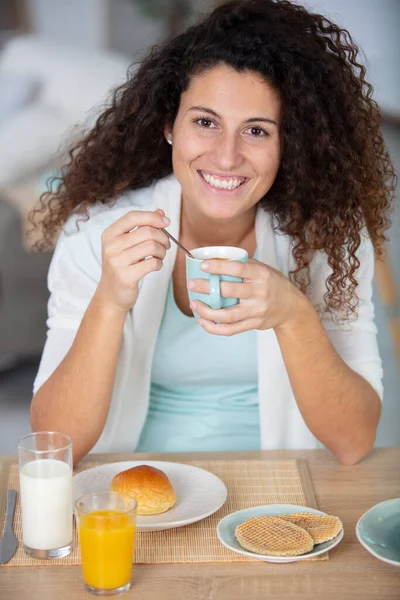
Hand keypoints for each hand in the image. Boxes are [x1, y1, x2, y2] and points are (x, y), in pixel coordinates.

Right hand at [96, 209, 170, 312]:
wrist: (111, 294)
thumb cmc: (122, 266)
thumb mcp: (127, 244)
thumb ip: (142, 226)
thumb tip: (160, 212)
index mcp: (109, 235)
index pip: (132, 217)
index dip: (152, 217)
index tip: (166, 222)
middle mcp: (111, 246)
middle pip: (146, 231)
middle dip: (162, 237)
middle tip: (165, 245)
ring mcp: (117, 262)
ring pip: (152, 247)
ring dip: (162, 251)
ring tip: (160, 256)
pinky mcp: (126, 276)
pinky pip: (153, 263)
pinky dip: (159, 263)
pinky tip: (155, 265)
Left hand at [187, 258, 308, 335]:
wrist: (291, 307)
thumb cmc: (272, 284)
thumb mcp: (264, 269)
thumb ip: (244, 265)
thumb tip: (217, 258)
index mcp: (261, 275)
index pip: (238, 269)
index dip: (219, 267)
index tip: (203, 266)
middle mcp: (259, 293)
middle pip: (229, 291)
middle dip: (207, 288)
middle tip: (191, 284)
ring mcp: (256, 311)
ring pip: (227, 315)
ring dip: (207, 311)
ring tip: (194, 304)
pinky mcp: (254, 324)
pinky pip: (230, 329)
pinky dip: (214, 327)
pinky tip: (203, 321)